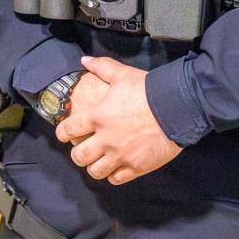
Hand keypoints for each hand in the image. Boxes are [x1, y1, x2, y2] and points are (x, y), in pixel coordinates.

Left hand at [55, 55, 181, 184]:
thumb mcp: (122, 74)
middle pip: (79, 156)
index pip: (68, 130)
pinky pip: (116, 179)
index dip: (63, 133)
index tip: (65, 133)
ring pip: (96, 172)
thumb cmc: (148, 90)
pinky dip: (113, 175)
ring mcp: (120, 155)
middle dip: (78, 154)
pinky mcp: (136, 167)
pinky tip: (116, 166)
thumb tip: (85, 60)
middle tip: (84, 149)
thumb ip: (102, 67)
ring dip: (94, 166)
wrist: (175, 108)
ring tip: (99, 160)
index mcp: (98, 117)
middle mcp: (106, 139)